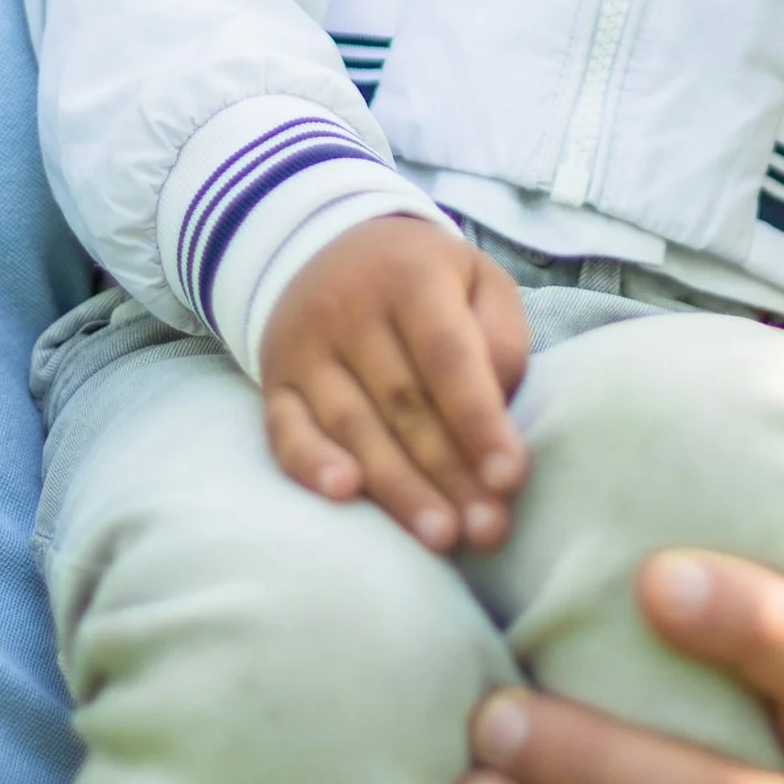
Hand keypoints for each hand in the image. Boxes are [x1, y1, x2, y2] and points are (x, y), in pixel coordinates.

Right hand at [260, 213, 529, 550]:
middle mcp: (350, 310)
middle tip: (487, 529)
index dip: (478, 419)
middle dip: (448, 472)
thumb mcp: (476, 279)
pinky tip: (344, 495)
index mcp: (411, 278)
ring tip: (440, 536)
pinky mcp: (274, 381)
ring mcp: (305, 347)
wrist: (327, 246)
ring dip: (397, 488)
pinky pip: (285, 430)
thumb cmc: (423, 280)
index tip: (509, 477)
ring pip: (351, 425)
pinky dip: (311, 464)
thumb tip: (500, 408)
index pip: (447, 357)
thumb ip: (500, 336)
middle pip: (402, 403)